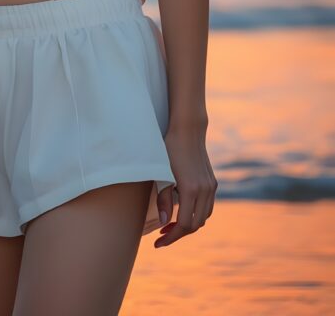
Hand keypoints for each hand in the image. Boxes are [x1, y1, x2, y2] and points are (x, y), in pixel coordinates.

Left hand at [154, 125, 217, 248]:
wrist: (188, 129)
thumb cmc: (170, 149)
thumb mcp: (162, 174)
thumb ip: (164, 200)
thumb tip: (165, 223)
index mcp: (191, 190)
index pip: (184, 225)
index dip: (171, 237)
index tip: (158, 243)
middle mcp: (205, 191)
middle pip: (195, 225)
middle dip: (179, 234)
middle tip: (162, 236)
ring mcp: (211, 186)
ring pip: (204, 217)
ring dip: (189, 225)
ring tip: (171, 225)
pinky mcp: (212, 182)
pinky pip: (207, 206)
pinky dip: (196, 214)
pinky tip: (183, 211)